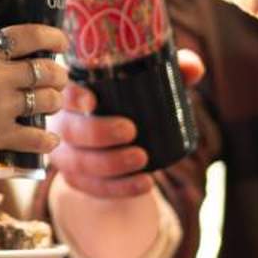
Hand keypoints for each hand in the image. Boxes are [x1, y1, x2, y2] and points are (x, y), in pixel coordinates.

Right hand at [0, 23, 65, 176]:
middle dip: (59, 73)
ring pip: (47, 100)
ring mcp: (0, 106)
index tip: (60, 41)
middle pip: (45, 69)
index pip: (28, 35)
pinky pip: (36, 138)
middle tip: (58, 77)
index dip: (52, 36)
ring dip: (55, 102)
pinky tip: (51, 142)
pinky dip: (48, 141)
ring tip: (52, 104)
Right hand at [47, 48, 204, 195]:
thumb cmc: (129, 102)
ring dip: (111, 164)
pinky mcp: (78, 179)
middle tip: (130, 130)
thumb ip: (172, 71)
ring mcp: (66, 154)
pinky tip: (145, 183)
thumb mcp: (150, 84)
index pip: (65, 92)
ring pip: (80, 163)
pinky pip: (94, 188)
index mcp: (74, 94)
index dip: (73, 97)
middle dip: (98, 133)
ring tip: (142, 158)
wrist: (114, 140)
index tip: (92, 100)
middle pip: (71, 131)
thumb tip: (194, 69)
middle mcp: (63, 124)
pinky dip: (120, 188)